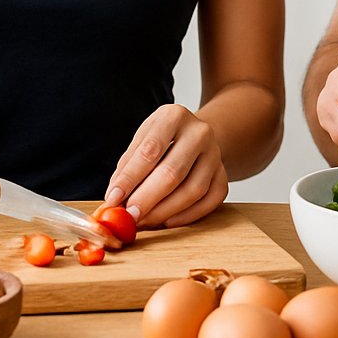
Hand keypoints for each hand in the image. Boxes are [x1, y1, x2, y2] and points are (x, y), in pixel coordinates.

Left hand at [104, 105, 226, 228]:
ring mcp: (215, 154)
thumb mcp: (141, 141)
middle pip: (173, 172)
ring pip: (193, 190)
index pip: (150, 150)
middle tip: (130, 216)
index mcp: (174, 116)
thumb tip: (114, 199)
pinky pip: (210, 201)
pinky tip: (167, 221)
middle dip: (147, 199)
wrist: (195, 136)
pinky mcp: (224, 175)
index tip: (114, 199)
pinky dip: (188, 216)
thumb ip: (127, 167)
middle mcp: (199, 132)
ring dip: (165, 211)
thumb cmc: (162, 140)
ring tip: (144, 221)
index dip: (130, 178)